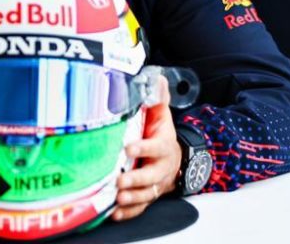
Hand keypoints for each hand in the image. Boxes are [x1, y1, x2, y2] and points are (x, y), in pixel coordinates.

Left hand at [112, 75, 181, 221]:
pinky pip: (140, 207)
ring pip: (146, 194)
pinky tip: (115, 213)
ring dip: (132, 198)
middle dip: (136, 179)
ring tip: (118, 199)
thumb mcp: (161, 117)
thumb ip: (157, 99)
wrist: (174, 160)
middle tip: (120, 181)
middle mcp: (160, 167)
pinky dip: (129, 212)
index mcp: (163, 146)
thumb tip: (157, 76)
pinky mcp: (147, 196)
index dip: (143, 148)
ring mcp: (155, 184)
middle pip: (151, 175)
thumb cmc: (160, 135)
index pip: (155, 147)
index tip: (128, 148)